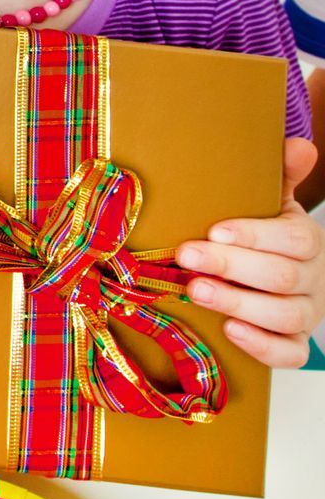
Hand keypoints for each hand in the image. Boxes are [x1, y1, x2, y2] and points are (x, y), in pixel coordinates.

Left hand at [176, 136, 322, 368]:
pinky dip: (262, 345)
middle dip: (232, 267)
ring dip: (239, 304)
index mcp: (306, 241)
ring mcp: (305, 314)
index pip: (294, 239)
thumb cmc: (260, 233)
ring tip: (196, 291)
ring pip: (285, 316)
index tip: (215, 230)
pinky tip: (230, 330)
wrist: (270, 277)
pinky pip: (289, 354)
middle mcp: (312, 279)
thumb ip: (280, 175)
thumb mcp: (269, 201)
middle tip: (187, 256)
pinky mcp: (293, 344)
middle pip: (282, 277)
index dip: (256, 236)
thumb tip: (300, 144)